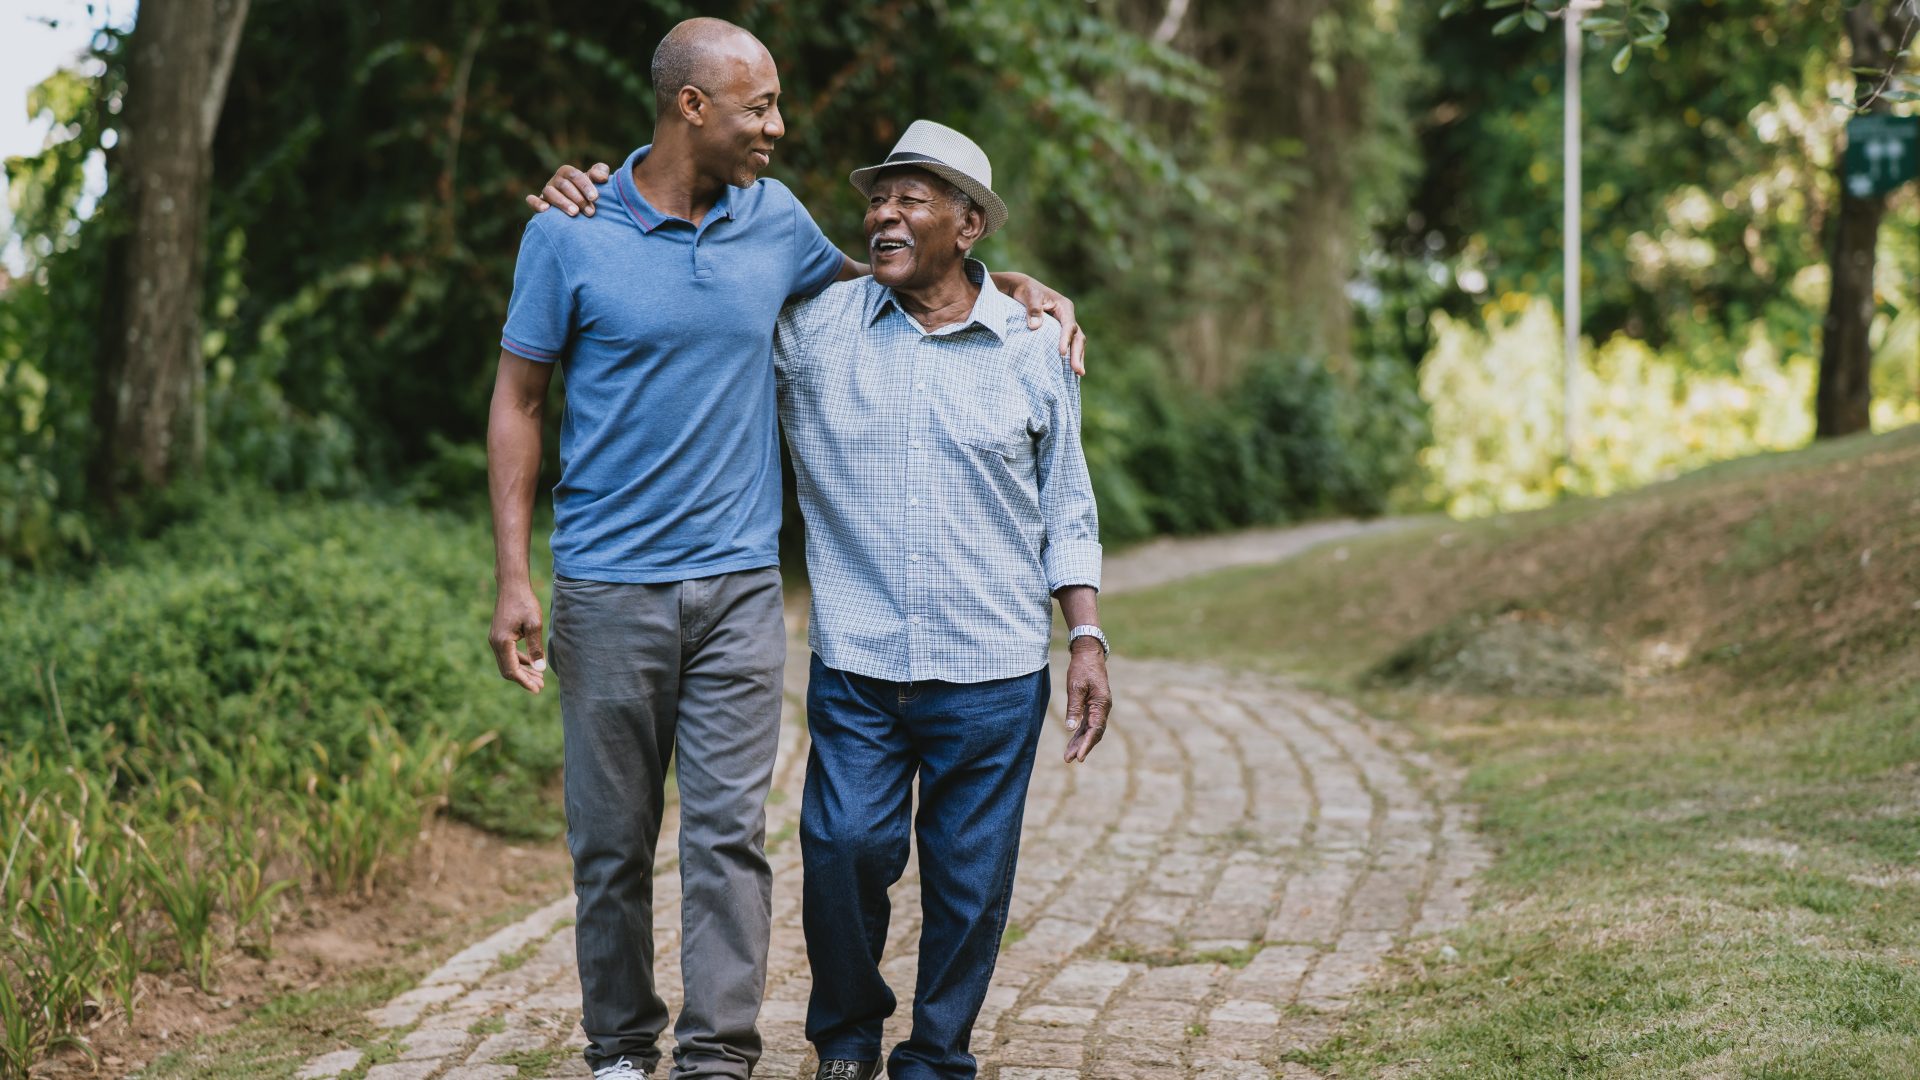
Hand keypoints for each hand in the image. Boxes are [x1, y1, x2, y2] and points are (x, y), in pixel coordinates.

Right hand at [489, 583, 546, 692]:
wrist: (512, 585)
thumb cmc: (524, 602)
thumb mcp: (534, 624)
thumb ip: (536, 648)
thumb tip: (540, 669)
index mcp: (502, 642)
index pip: (512, 670)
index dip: (525, 681)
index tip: (538, 690)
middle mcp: (495, 643)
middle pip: (508, 670)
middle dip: (524, 679)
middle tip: (541, 686)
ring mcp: (495, 639)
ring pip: (507, 663)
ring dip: (522, 671)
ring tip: (539, 677)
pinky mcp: (498, 635)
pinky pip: (507, 654)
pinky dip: (519, 661)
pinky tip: (531, 663)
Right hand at [525, 162, 610, 216]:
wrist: (580, 207)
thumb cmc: (589, 192)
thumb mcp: (597, 181)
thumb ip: (600, 172)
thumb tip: (601, 178)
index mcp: (567, 173)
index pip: (574, 175)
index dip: (585, 185)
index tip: (595, 198)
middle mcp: (555, 181)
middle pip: (563, 185)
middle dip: (578, 198)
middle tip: (591, 212)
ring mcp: (546, 192)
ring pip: (549, 193)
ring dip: (562, 202)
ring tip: (575, 213)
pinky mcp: (540, 204)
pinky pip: (532, 201)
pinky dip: (536, 203)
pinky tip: (546, 210)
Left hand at [1004, 274, 1086, 376]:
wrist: (1023, 289)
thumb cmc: (1026, 292)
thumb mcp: (1029, 296)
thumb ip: (1033, 310)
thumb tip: (1035, 326)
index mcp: (1064, 307)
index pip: (1068, 325)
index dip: (1066, 339)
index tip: (1062, 353)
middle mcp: (1068, 316)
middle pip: (1077, 336)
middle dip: (1077, 354)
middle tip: (1077, 371)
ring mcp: (1065, 325)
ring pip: (1076, 342)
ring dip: (1077, 357)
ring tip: (1078, 374)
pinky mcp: (1060, 332)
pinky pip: (1069, 345)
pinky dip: (1071, 356)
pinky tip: (1070, 370)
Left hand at [1062, 640, 1110, 762]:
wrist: (1088, 654)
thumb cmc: (1082, 668)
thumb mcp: (1076, 687)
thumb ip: (1074, 708)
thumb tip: (1070, 728)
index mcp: (1102, 704)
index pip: (1095, 729)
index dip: (1087, 744)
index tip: (1079, 757)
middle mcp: (1103, 708)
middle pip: (1094, 733)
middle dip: (1082, 747)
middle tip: (1069, 759)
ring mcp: (1099, 708)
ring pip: (1090, 730)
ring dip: (1080, 742)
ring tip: (1067, 756)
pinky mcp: (1093, 706)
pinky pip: (1087, 723)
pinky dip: (1080, 733)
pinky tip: (1072, 742)